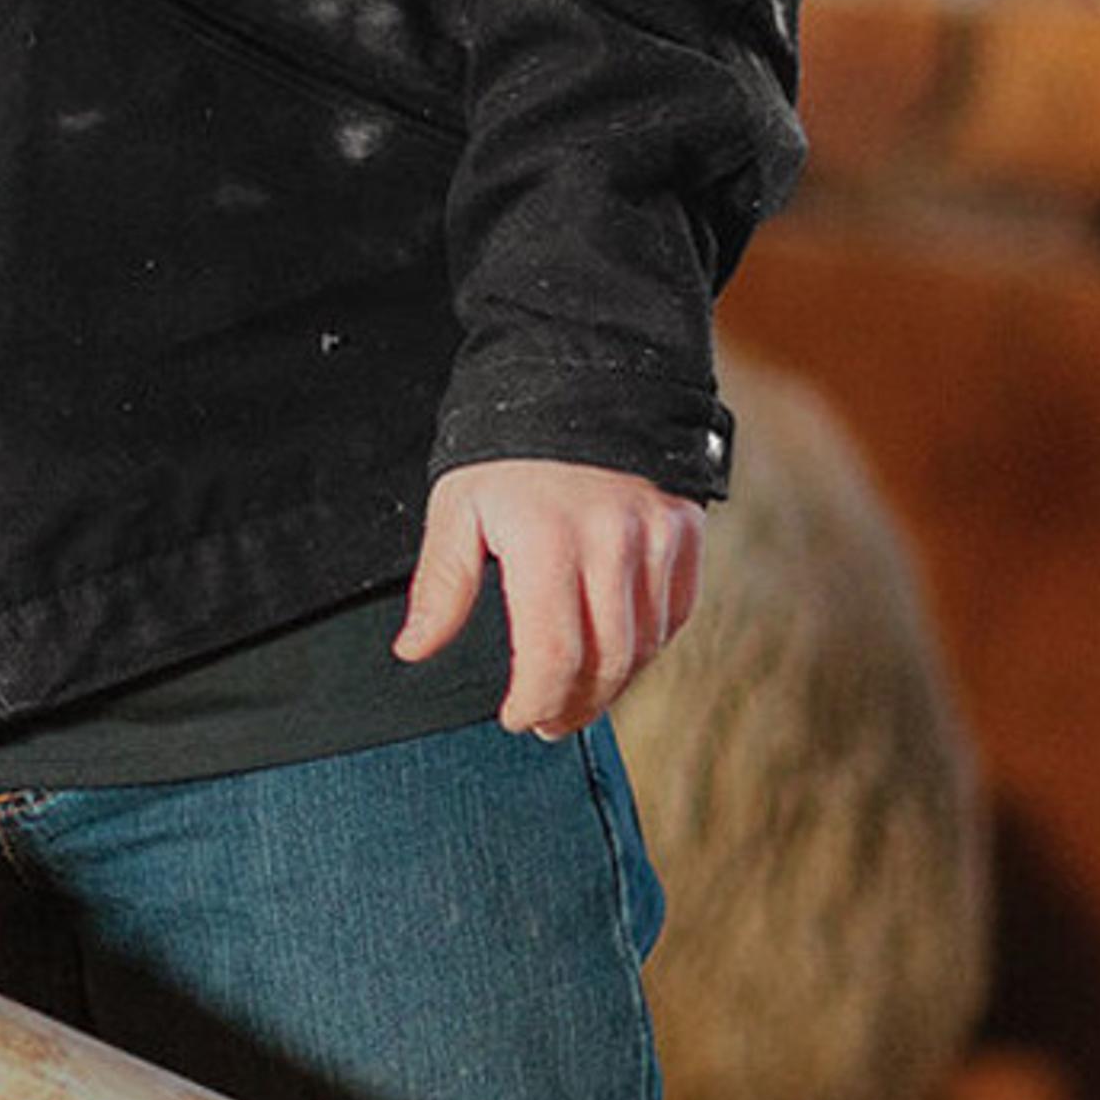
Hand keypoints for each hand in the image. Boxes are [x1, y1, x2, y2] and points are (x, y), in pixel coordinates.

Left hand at [396, 458, 703, 738]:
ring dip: (612, 684)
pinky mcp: (686, 533)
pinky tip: (615, 655)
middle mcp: (612, 545)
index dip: (536, 700)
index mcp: (548, 542)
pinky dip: (646, 646)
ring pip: (645, 645)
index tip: (515, 718)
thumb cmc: (507, 447)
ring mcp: (657, 540)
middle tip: (547, 723)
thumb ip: (441, 585)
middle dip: (575, 706)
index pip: (553, 654)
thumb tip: (413, 649)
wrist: (581, 377)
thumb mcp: (457, 506)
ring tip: (577, 698)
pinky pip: (674, 614)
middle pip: (607, 662)